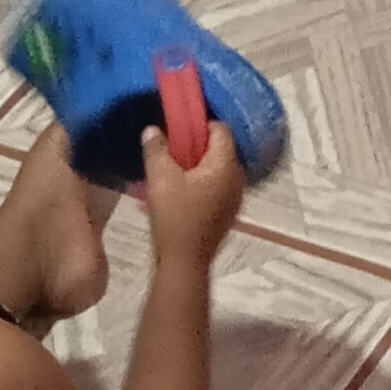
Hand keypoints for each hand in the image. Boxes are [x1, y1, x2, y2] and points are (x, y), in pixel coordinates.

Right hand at [137, 118, 243, 269]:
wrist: (184, 264)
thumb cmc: (175, 217)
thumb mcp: (160, 179)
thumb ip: (156, 149)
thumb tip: (153, 129)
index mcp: (226, 164)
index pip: (220, 128)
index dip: (198, 125)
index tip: (176, 132)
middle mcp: (237, 177)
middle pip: (218, 149)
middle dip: (194, 148)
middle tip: (170, 154)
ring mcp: (235, 198)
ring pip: (215, 170)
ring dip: (195, 168)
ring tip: (169, 175)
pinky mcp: (227, 214)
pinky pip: (215, 188)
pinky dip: (199, 186)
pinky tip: (177, 196)